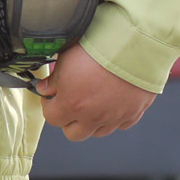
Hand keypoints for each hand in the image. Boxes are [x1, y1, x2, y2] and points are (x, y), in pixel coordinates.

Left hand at [39, 45, 157, 140]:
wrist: (135, 46)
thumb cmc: (100, 49)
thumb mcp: (66, 59)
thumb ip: (53, 80)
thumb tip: (45, 89)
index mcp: (72, 104)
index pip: (52, 118)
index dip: (50, 106)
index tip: (53, 96)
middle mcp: (92, 116)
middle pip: (73, 133)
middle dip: (69, 120)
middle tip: (71, 102)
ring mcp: (114, 117)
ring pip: (97, 132)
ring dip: (91, 121)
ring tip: (92, 101)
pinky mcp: (133, 113)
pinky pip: (120, 124)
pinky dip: (114, 117)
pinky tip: (112, 101)